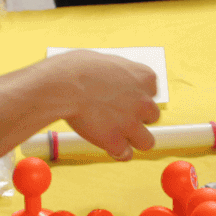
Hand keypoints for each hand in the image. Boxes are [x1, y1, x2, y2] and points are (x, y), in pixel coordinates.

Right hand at [45, 51, 160, 159]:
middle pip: (153, 116)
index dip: (136, 95)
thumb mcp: (104, 61)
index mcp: (143, 77)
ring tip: (118, 136)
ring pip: (147, 141)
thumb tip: (111, 78)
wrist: (63, 85)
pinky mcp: (117, 141)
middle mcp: (144, 100)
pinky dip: (116, 152)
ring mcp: (131, 123)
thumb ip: (116, 74)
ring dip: (134, 140)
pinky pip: (125, 154)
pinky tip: (106, 145)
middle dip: (138, 118)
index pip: (152, 91)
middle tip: (118, 115)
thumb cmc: (76, 68)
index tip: (122, 97)